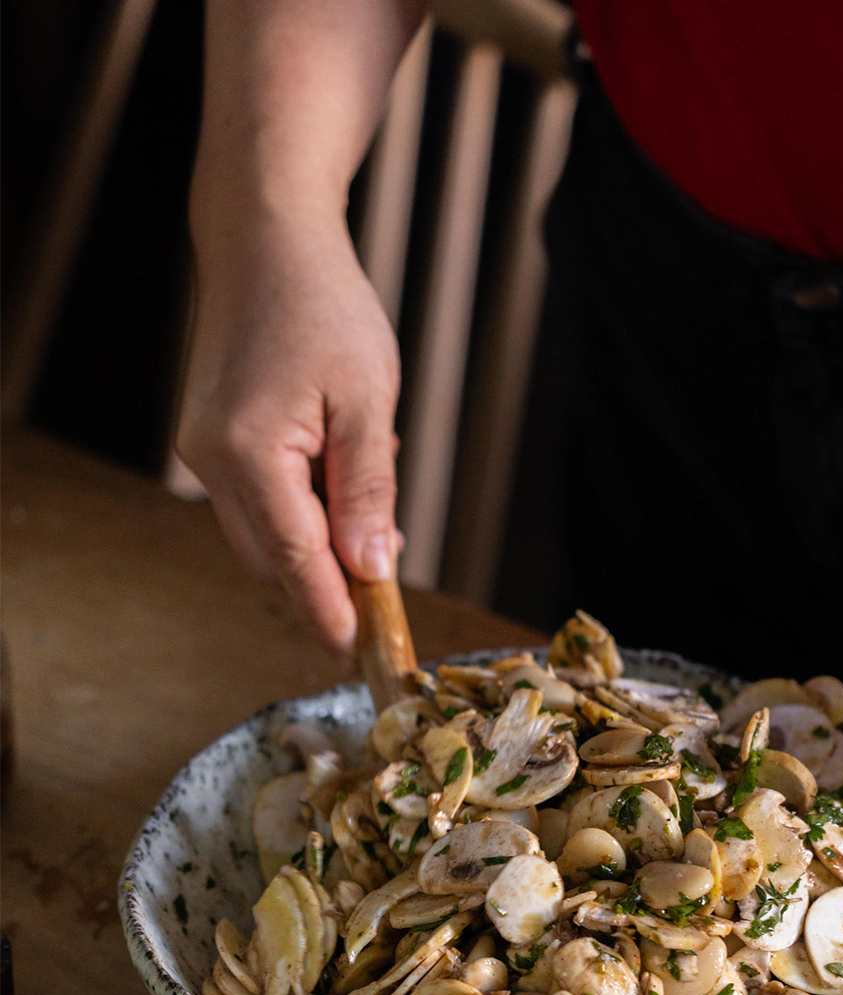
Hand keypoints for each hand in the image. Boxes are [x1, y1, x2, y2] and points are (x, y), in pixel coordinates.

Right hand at [178, 217, 403, 654]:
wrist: (265, 241)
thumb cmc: (324, 307)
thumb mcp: (368, 402)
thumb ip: (369, 492)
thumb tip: (372, 570)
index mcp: (248, 452)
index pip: (296, 560)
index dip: (330, 611)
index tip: (359, 653)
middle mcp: (211, 462)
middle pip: (273, 560)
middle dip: (328, 580)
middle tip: (387, 580)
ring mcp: (202, 454)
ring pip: (264, 537)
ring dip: (317, 545)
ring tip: (370, 510)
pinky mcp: (209, 444)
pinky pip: (258, 504)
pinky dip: (300, 512)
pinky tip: (339, 482)